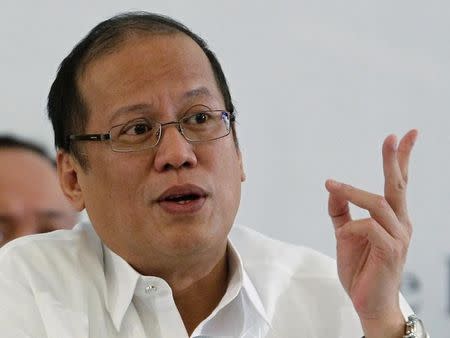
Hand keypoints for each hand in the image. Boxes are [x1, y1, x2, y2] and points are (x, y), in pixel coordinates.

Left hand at [325, 130, 417, 337]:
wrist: (367, 303)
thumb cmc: (361, 269)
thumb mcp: (345, 234)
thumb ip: (340, 211)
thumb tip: (332, 187)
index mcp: (392, 218)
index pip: (399, 183)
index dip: (400, 158)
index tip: (404, 135)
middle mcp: (400, 224)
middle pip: (398, 185)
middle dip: (395, 159)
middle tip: (393, 136)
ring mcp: (398, 237)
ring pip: (378, 203)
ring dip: (352, 192)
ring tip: (332, 185)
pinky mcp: (390, 251)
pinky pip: (369, 227)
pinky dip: (351, 227)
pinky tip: (342, 236)